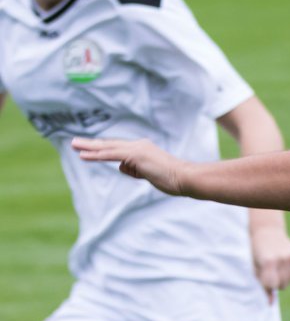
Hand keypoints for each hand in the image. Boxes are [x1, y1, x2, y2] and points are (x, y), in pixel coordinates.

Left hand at [72, 137, 186, 194]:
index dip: (102, 148)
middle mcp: (138, 145)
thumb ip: (135, 169)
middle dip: (91, 143)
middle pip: (109, 144)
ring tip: (73, 145)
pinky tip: (83, 155)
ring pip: (107, 147)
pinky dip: (96, 155)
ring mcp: (136, 149)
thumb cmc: (172, 178)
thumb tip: (121, 167)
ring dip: (89, 147)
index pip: (117, 149)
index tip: (89, 147)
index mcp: (142, 149)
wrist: (185, 177)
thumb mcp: (149, 173)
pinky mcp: (134, 155)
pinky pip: (111, 155)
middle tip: (74, 142)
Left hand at [251, 227, 289, 303]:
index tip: (261, 277)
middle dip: (273, 282)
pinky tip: (281, 263)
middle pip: (282, 285)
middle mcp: (283, 258)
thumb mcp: (253, 268)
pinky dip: (287, 273)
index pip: (271, 285)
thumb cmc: (255, 253)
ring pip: (288, 281)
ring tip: (273, 267)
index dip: (265, 284)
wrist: (266, 232)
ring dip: (281, 278)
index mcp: (269, 261)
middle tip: (266, 271)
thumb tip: (270, 304)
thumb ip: (261, 286)